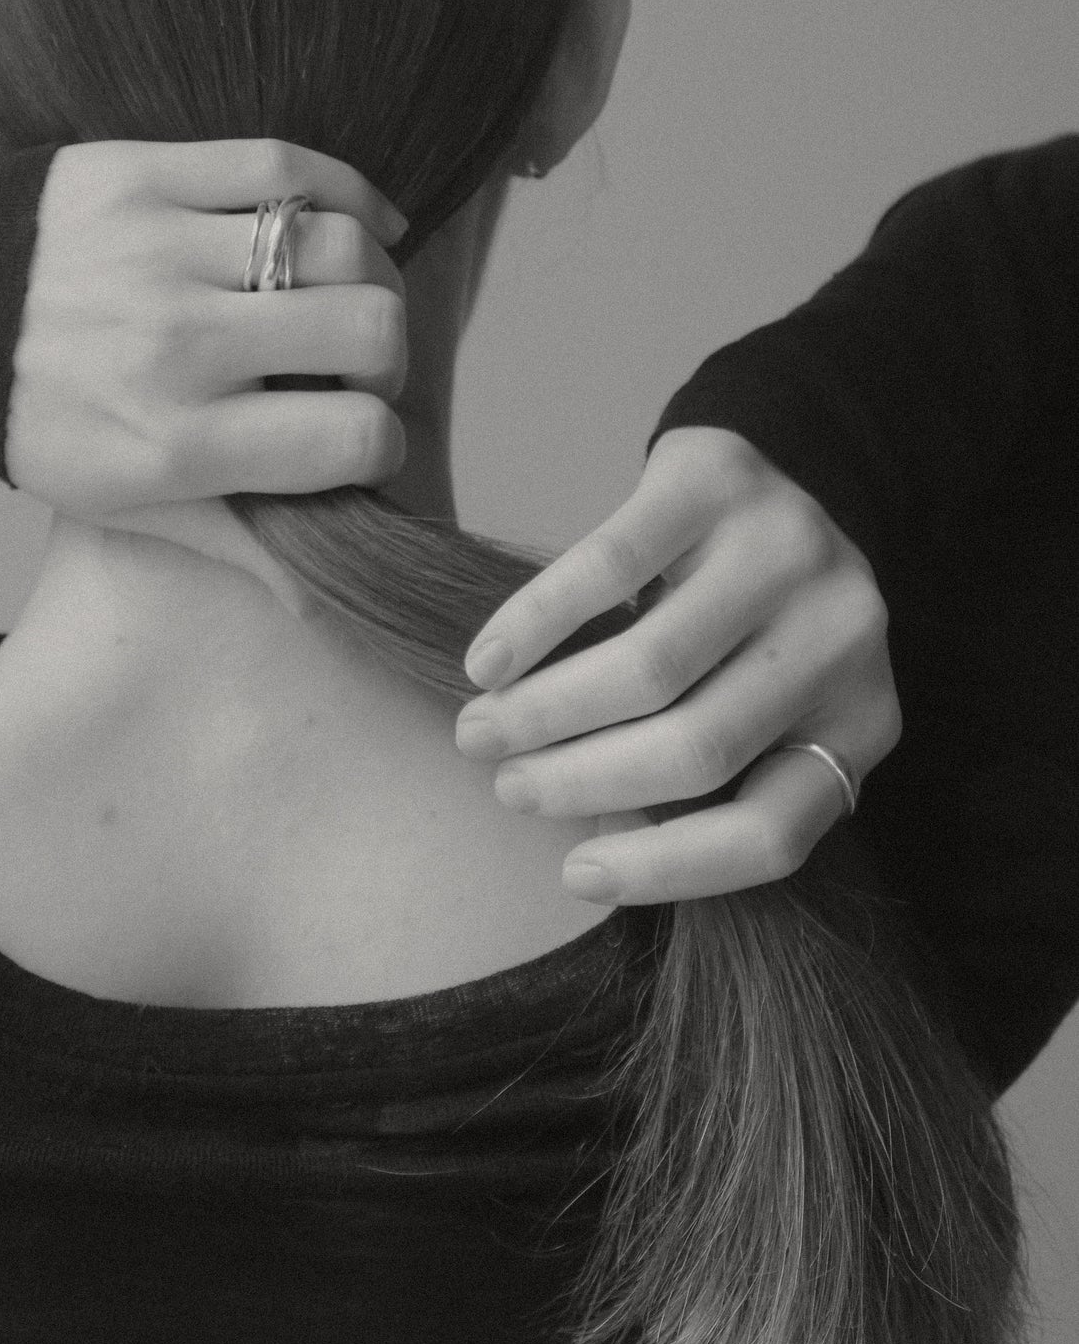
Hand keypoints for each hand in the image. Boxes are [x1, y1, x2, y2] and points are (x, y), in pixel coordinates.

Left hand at [4, 139, 409, 517]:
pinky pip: (288, 168)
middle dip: (387, 355)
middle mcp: (173, 346)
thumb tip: (326, 596)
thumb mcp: (116, 501)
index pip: (354, 436)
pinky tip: (361, 225)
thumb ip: (227, 540)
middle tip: (359, 363)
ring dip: (370, 275)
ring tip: (348, 296)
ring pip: (340, 243)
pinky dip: (348, 194)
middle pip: (370, 329)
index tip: (363, 435)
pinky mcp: (146, 174)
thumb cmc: (37, 417)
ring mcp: (159, 251)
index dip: (382, 440)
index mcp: (172, 444)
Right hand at [454, 427, 899, 901]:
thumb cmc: (753, 625)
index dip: (665, 867)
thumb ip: (702, 780)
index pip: (769, 831)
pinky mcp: (722, 478)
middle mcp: (846, 634)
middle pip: (698, 747)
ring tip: (481, 729)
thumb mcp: (760, 712)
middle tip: (505, 787)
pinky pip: (610, 564)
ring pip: (649, 666)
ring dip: (545, 710)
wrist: (792, 468)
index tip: (575, 876)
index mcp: (862, 720)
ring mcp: (790, 548)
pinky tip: (488, 660)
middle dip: (580, 780)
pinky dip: (536, 621)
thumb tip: (594, 852)